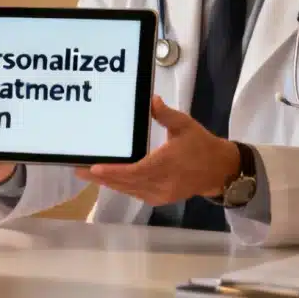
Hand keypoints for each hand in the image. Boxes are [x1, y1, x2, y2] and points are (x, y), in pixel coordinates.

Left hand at [75, 95, 240, 205]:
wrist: (219, 170)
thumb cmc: (201, 145)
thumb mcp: (185, 125)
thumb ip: (166, 114)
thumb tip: (151, 100)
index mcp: (165, 164)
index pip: (134, 171)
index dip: (113, 172)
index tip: (94, 168)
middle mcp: (160, 183)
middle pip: (125, 183)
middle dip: (101, 177)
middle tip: (79, 170)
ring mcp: (160, 194)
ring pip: (129, 190)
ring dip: (108, 183)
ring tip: (88, 175)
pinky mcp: (160, 198)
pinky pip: (136, 194)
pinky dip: (121, 187)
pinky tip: (109, 180)